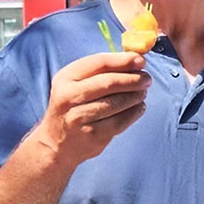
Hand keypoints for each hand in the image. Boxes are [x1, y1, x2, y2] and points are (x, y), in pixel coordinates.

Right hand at [29, 52, 148, 167]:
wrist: (57, 143)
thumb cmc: (73, 106)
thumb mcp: (76, 84)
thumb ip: (101, 70)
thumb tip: (135, 60)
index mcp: (65, 78)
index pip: (99, 63)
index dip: (123, 60)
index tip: (141, 60)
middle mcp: (69, 97)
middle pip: (109, 83)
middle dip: (133, 79)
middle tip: (147, 78)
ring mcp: (79, 118)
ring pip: (116, 103)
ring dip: (136, 96)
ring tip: (143, 92)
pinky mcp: (92, 136)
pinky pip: (120, 121)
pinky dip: (134, 113)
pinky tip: (139, 107)